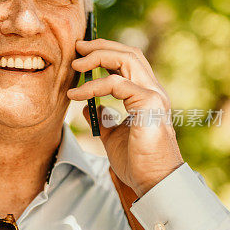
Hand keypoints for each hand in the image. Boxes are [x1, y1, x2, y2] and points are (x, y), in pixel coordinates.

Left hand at [67, 38, 183, 197]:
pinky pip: (117, 84)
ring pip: (127, 59)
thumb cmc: (137, 163)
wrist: (152, 182)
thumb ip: (104, 119)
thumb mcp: (112, 136)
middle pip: (129, 54)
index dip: (105, 53)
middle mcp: (154, 91)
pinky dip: (94, 85)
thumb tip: (89, 109)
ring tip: (75, 65)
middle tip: (77, 48)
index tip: (81, 55)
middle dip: (101, 46)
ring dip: (98, 57)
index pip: (129, 62)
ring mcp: (154, 95)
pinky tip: (76, 95)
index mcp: (147, 96)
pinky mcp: (150, 104)